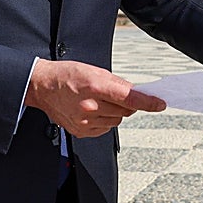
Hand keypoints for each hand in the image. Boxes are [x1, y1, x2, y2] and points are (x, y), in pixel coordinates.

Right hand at [25, 59, 165, 137]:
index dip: (148, 102)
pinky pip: (105, 128)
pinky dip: (104, 120)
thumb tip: (137, 92)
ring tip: (97, 101)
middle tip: (110, 94)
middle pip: (125, 110)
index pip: (129, 98)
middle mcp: (90, 107)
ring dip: (114, 112)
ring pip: (117, 120)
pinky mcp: (82, 131)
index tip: (160, 104)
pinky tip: (92, 110)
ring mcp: (85, 122)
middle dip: (124, 103)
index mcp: (95, 87)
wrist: (43, 87)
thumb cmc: (67, 75)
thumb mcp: (94, 71)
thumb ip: (118, 83)